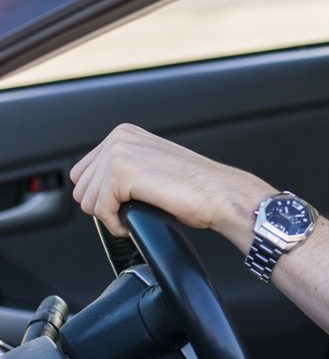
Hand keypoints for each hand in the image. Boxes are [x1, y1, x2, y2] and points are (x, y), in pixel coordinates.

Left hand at [70, 124, 271, 247]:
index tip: (124, 203)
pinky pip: (100, 210)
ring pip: (87, 200)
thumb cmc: (194, 187)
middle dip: (103, 207)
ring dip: (110, 216)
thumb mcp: (150, 166)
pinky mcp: (123, 173)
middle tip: (131, 211)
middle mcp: (119, 138)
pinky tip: (133, 221)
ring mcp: (120, 153)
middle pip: (81, 187)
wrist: (218, 194)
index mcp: (124, 133)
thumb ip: (122, 167)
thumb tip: (92, 190)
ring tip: (136, 214)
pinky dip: (115, 225)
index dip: (100, 196)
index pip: (82, 173)